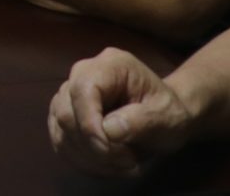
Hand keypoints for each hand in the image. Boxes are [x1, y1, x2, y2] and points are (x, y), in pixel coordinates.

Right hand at [45, 47, 193, 176]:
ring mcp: (70, 94)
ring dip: (91, 158)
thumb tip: (108, 130)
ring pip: (61, 131)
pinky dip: (83, 161)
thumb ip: (140, 120)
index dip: (89, 124)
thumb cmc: (168, 112)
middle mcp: (83, 74)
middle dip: (93, 146)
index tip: (109, 150)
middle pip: (65, 113)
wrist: (165, 117)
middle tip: (127, 160)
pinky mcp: (65, 116)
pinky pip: (61, 142)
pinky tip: (108, 164)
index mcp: (110, 65)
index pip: (82, 90)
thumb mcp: (166, 115)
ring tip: (123, 163)